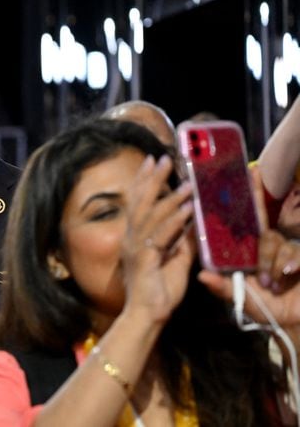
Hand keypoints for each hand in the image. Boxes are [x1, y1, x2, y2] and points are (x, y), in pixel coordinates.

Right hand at [121, 154, 194, 324]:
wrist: (146, 316)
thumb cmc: (159, 292)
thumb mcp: (175, 261)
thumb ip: (181, 242)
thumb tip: (193, 224)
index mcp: (135, 237)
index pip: (139, 203)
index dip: (145, 181)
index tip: (152, 161)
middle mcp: (131, 238)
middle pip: (140, 202)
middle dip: (152, 179)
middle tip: (162, 158)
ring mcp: (136, 247)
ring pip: (151, 215)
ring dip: (170, 197)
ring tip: (186, 182)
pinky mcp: (145, 258)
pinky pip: (161, 235)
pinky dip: (175, 220)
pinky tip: (188, 209)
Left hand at [198, 166, 299, 327]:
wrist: (292, 322)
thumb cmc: (264, 308)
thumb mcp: (240, 297)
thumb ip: (223, 287)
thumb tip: (201, 275)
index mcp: (251, 248)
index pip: (249, 217)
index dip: (250, 194)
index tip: (249, 171)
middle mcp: (270, 245)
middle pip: (263, 233)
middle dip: (262, 252)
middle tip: (261, 276)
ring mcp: (289, 250)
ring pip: (278, 244)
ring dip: (272, 267)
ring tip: (270, 285)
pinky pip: (295, 252)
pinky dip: (290, 264)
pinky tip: (286, 274)